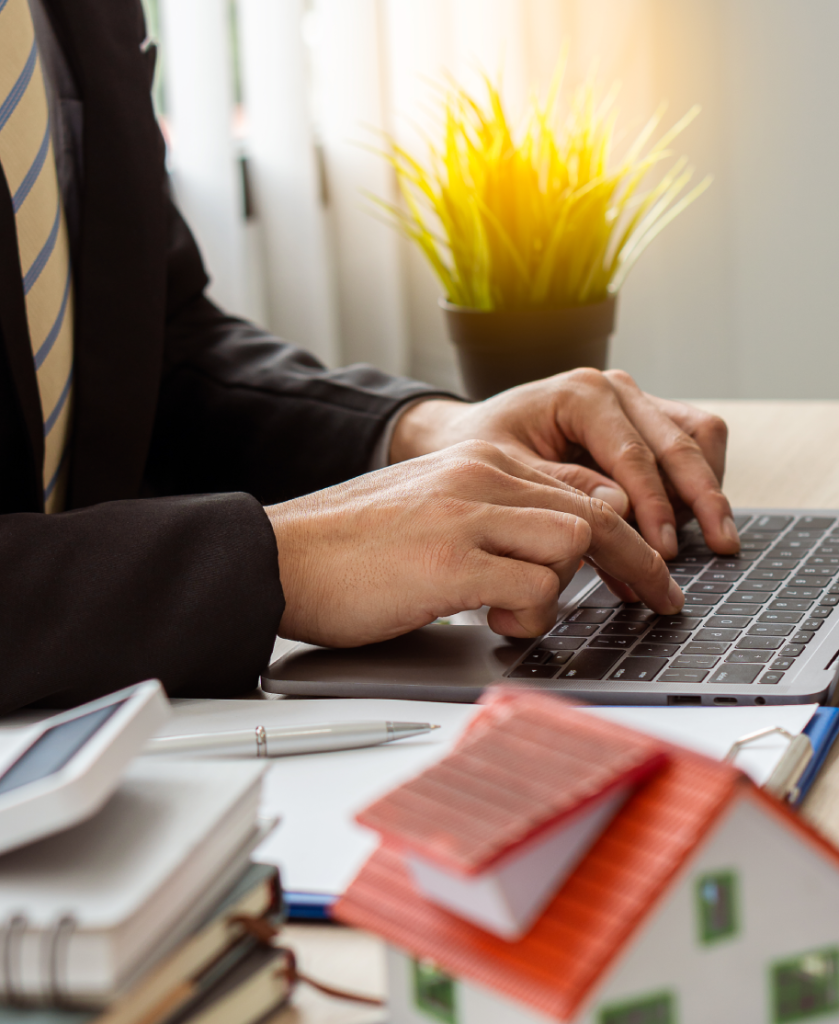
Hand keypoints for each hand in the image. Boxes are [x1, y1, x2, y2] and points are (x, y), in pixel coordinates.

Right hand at [265, 441, 682, 646]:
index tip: (646, 569)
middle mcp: (480, 475)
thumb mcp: (435, 509)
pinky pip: (534, 588)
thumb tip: (560, 542)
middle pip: (594, 512)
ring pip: (572, 543)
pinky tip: (493, 621)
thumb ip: (496, 514)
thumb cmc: (354, 545)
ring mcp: (466, 515)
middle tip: (661, 599)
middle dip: (639, 562)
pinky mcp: (450, 561)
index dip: (625, 532)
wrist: (282, 555)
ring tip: (517, 612)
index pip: (579, 487)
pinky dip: (531, 615)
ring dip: (561, 588)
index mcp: (479, 461)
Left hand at [391, 369, 737, 559]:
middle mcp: (614, 390)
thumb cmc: (480, 450)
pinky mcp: (642, 423)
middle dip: (704, 498)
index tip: (664, 551)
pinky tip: (684, 525)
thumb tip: (618, 511)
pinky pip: (690, 445)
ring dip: (706, 487)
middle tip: (721, 547)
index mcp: (580, 394)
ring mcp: (633, 403)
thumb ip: (562, 488)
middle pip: (683, 440)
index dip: (654, 508)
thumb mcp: (506, 473)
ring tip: (705, 539)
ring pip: (699, 435)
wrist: (467, 437)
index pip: (633, 455)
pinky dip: (693, 484)